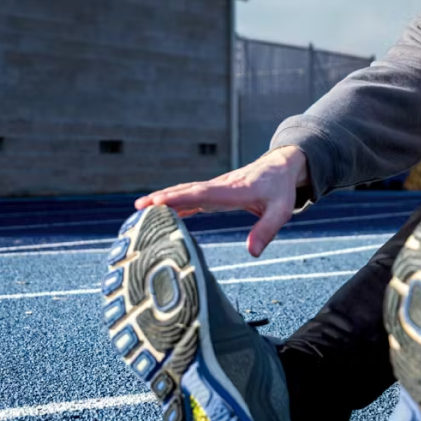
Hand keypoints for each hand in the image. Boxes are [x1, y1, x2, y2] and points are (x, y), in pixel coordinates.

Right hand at [134, 146, 309, 257]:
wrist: (281, 167)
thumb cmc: (281, 190)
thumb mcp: (281, 211)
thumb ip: (267, 231)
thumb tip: (252, 253)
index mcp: (234, 190)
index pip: (202, 193)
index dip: (180, 198)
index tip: (158, 202)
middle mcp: (220, 186)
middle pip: (187, 191)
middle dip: (163, 198)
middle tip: (138, 207)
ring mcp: (216, 187)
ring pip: (186, 191)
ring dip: (164, 198)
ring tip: (140, 209)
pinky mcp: (216, 191)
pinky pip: (192, 195)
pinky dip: (176, 201)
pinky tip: (162, 211)